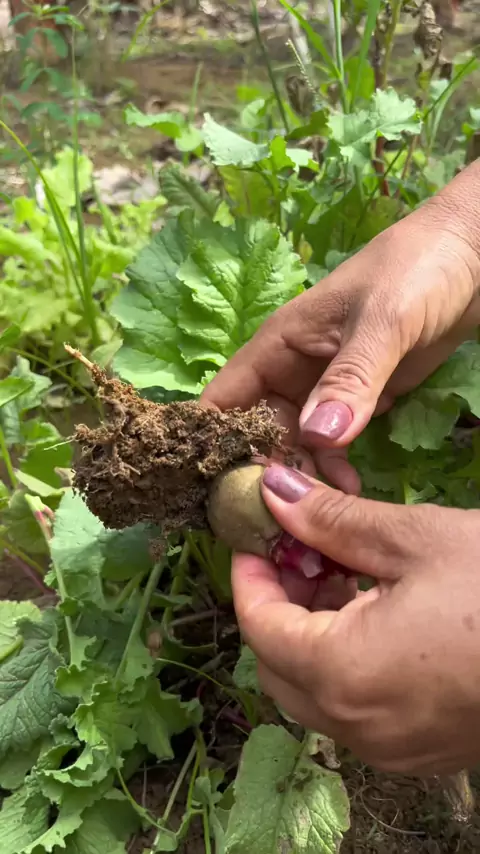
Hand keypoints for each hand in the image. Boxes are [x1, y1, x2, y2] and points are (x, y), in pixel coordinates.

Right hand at [202, 164, 479, 492]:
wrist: (471, 256)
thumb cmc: (416, 271)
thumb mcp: (382, 321)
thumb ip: (350, 378)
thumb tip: (317, 437)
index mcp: (278, 344)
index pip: (224, 400)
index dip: (211, 444)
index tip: (214, 493)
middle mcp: (292, 371)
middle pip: (257, 432)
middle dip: (260, 472)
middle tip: (276, 517)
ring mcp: (325, 388)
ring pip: (294, 444)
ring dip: (302, 476)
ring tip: (320, 509)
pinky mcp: (358, 401)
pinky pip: (332, 444)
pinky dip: (333, 468)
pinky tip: (348, 488)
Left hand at [232, 463, 479, 776]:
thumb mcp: (415, 539)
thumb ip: (332, 521)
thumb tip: (274, 490)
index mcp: (343, 673)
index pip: (259, 625)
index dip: (248, 575)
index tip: (254, 536)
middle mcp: (358, 726)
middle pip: (278, 666)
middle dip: (277, 604)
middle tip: (300, 552)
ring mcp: (392, 747)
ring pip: (315, 691)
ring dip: (310, 632)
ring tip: (341, 575)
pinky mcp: (423, 749)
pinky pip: (356, 710)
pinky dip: (345, 663)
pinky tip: (376, 615)